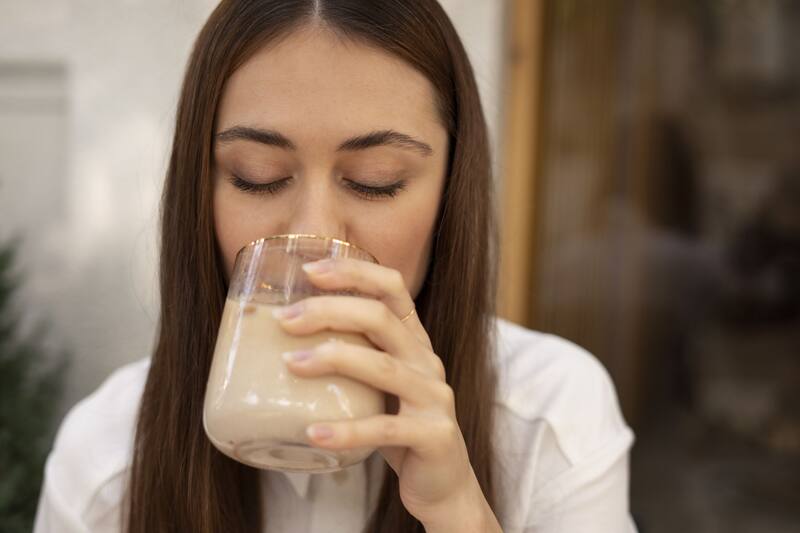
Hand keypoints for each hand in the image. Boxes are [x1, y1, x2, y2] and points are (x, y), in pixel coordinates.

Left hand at [273, 257, 493, 527]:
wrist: (443, 484)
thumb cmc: (397, 428)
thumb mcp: (377, 386)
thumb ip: (349, 359)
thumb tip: (276, 340)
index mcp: (414, 341)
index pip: (392, 288)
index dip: (353, 272)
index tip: (309, 270)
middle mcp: (427, 361)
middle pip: (381, 319)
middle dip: (330, 311)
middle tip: (284, 320)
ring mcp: (434, 398)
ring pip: (383, 368)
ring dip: (332, 360)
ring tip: (289, 364)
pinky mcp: (434, 436)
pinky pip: (386, 429)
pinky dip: (347, 430)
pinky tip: (313, 433)